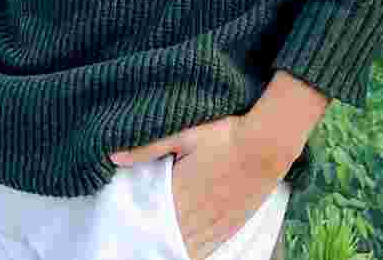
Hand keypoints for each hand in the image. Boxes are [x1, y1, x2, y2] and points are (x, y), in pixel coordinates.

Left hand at [109, 115, 286, 259]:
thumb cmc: (225, 134)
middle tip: (141, 239)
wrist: (268, 143)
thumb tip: (114, 156)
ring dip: (175, 244)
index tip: (127, 228)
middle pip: (170, 234)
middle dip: (155, 236)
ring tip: (160, 245)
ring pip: (189, 243)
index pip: (154, 217)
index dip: (140, 224)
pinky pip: (211, 243)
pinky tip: (190, 249)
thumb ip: (148, 148)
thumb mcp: (184, 134)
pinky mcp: (234, 221)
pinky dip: (197, 248)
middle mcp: (198, 213)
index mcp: (181, 192)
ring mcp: (218, 220)